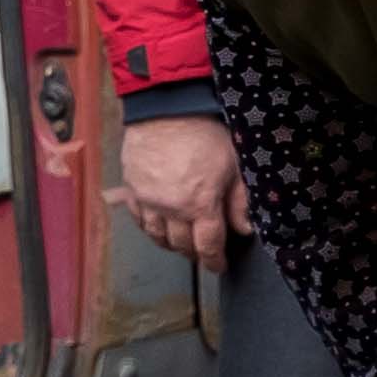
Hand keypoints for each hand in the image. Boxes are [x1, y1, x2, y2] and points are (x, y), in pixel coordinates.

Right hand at [120, 116, 241, 267]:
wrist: (167, 109)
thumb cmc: (207, 134)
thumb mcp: (234, 166)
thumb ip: (239, 201)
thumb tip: (245, 230)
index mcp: (199, 205)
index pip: (208, 246)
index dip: (215, 261)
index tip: (220, 267)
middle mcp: (170, 209)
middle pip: (181, 245)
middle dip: (195, 253)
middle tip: (204, 252)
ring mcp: (148, 200)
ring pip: (157, 236)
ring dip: (171, 244)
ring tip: (182, 242)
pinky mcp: (132, 189)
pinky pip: (138, 219)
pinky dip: (149, 228)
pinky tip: (159, 226)